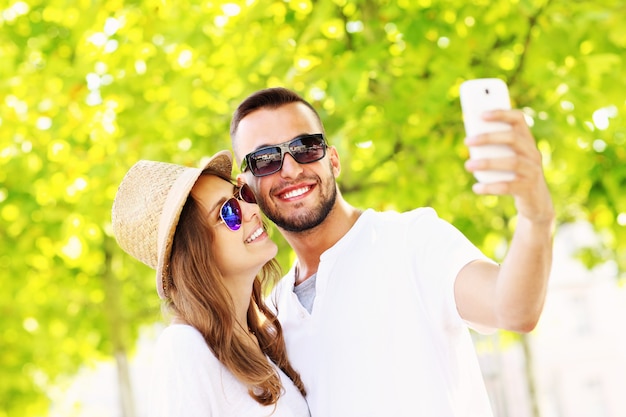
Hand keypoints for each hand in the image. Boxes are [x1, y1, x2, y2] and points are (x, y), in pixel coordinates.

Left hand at [464, 109, 553, 223]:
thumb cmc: (515, 175)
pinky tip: (476, 188)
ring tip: (468, 165)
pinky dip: (490, 187)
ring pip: (512, 162)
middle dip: (489, 137)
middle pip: (513, 138)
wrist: (535, 201)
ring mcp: (533, 171)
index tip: (482, 115)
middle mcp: (533, 153)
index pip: (519, 119)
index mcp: (527, 141)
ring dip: (487, 163)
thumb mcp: (508, 159)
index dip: (502, 114)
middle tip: (467, 141)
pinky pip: (508, 186)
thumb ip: (495, 149)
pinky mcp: (528, 188)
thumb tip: (470, 141)